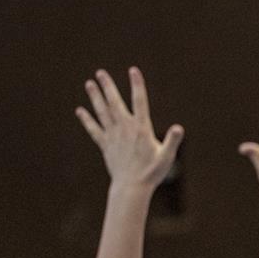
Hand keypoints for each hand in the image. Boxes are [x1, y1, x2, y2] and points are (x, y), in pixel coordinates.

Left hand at [75, 67, 183, 190]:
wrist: (132, 187)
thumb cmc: (152, 172)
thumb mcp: (167, 156)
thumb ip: (172, 141)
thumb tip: (178, 128)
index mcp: (141, 129)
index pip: (139, 102)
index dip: (137, 85)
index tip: (133, 70)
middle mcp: (125, 129)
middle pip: (114, 103)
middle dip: (107, 86)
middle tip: (100, 72)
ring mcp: (113, 136)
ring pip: (102, 112)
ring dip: (95, 97)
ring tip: (90, 83)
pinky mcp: (105, 145)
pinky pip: (94, 129)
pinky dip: (87, 119)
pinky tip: (80, 110)